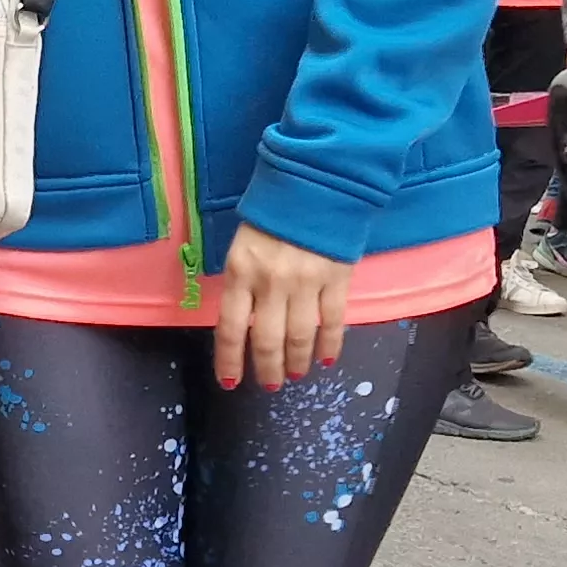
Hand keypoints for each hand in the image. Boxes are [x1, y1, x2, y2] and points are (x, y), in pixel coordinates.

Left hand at [208, 226, 352, 391]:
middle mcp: (272, 282)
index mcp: (241, 272)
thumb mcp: (244, 244)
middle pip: (267, 340)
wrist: (318, 182)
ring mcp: (307, 282)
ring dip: (297, 361)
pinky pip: (333, 321)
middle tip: (270, 385)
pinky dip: (330, 344)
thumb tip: (245, 321)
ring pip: (300, 336)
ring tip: (295, 374)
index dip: (230, 361)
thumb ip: (243, 281)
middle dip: (267, 369)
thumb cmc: (274, 213)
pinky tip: (327, 359)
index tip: (231, 383)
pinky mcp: (337, 278)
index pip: (231, 328)